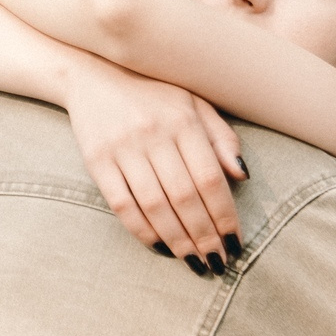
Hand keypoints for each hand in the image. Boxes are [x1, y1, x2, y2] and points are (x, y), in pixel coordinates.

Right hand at [62, 62, 244, 268]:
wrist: (93, 73)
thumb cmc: (154, 93)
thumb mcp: (194, 103)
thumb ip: (221, 138)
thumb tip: (242, 176)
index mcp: (183, 120)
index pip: (210, 178)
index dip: (225, 215)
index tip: (235, 242)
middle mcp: (153, 134)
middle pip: (185, 197)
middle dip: (204, 235)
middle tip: (218, 261)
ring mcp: (123, 148)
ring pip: (155, 206)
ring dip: (177, 240)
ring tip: (194, 261)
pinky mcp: (97, 161)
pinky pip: (122, 204)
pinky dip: (142, 230)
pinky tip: (160, 246)